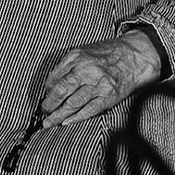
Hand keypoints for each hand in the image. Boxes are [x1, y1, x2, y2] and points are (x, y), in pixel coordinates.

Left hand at [38, 31, 162, 127]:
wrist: (133, 57)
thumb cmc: (105, 55)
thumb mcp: (82, 52)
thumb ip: (65, 67)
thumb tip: (50, 87)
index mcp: (75, 57)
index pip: (54, 78)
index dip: (46, 91)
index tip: (43, 99)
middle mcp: (86, 70)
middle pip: (61, 91)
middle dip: (49, 105)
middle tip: (42, 113)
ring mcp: (98, 84)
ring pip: (73, 103)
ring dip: (59, 115)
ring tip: (50, 122)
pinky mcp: (109, 96)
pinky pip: (90, 110)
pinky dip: (76, 118)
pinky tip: (67, 122)